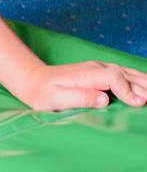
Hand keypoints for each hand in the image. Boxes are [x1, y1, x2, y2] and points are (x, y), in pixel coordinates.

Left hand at [15, 60, 146, 111]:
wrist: (34, 80)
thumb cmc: (43, 94)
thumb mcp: (56, 99)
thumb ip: (80, 98)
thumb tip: (104, 99)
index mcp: (86, 74)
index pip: (114, 77)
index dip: (128, 90)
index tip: (138, 103)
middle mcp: (95, 68)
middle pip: (125, 74)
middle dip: (142, 86)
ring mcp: (98, 68)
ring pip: (127, 72)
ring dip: (143, 82)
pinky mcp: (100, 72)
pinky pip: (123, 73)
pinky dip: (137, 79)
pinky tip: (145, 84)